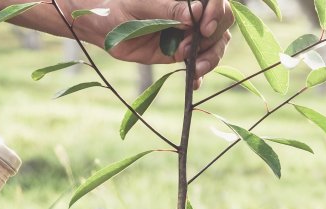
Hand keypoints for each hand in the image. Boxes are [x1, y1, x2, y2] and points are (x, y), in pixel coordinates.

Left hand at [100, 0, 231, 88]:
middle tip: (190, 51)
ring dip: (210, 59)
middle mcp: (193, 15)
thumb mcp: (141, 6)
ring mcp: (190, 35)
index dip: (216, 13)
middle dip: (212, 40)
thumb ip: (168, 10)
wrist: (105, 29)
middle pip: (221, 25)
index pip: (215, 2)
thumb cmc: (120, 8)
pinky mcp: (182, 53)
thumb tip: (194, 14)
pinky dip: (200, 75)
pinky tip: (194, 83)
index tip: (204, 28)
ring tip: (195, 70)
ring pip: (215, 45)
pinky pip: (199, 63)